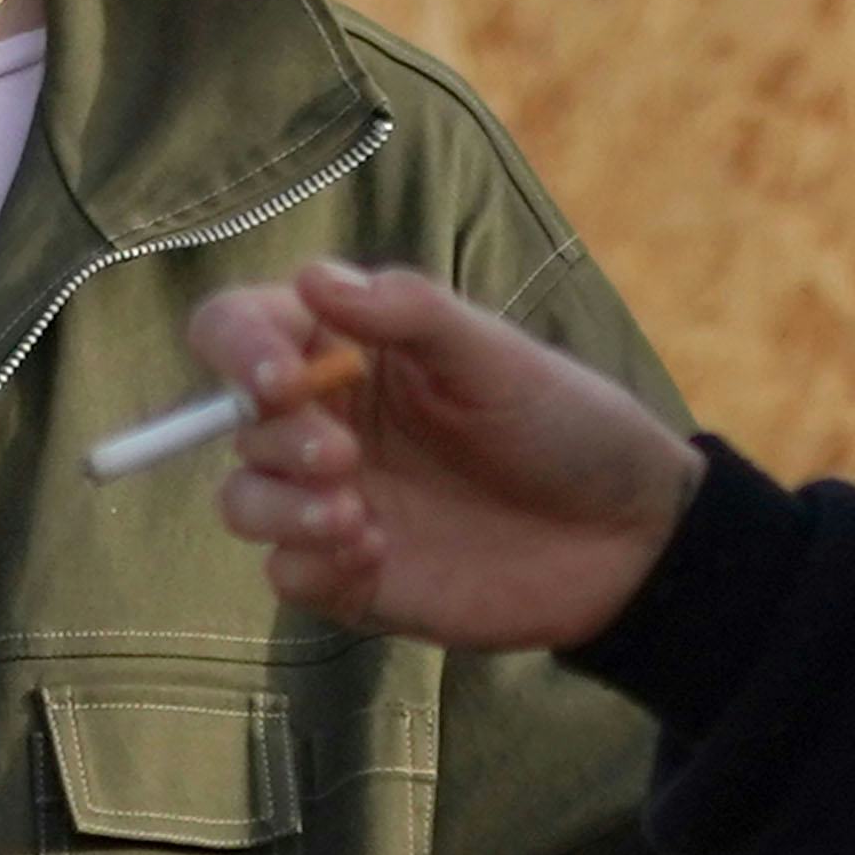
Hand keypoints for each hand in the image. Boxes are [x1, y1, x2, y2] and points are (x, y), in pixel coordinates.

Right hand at [190, 258, 697, 652]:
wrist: (624, 536)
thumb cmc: (566, 425)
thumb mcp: (494, 355)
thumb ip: (407, 313)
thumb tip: (310, 278)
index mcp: (349, 351)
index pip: (241, 331)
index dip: (238, 349)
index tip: (278, 379)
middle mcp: (327, 422)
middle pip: (231, 423)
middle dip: (276, 440)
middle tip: (344, 458)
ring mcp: (334, 501)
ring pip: (242, 501)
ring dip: (278, 507)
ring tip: (354, 516)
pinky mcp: (350, 575)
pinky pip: (287, 574)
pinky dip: (311, 563)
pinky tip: (376, 551)